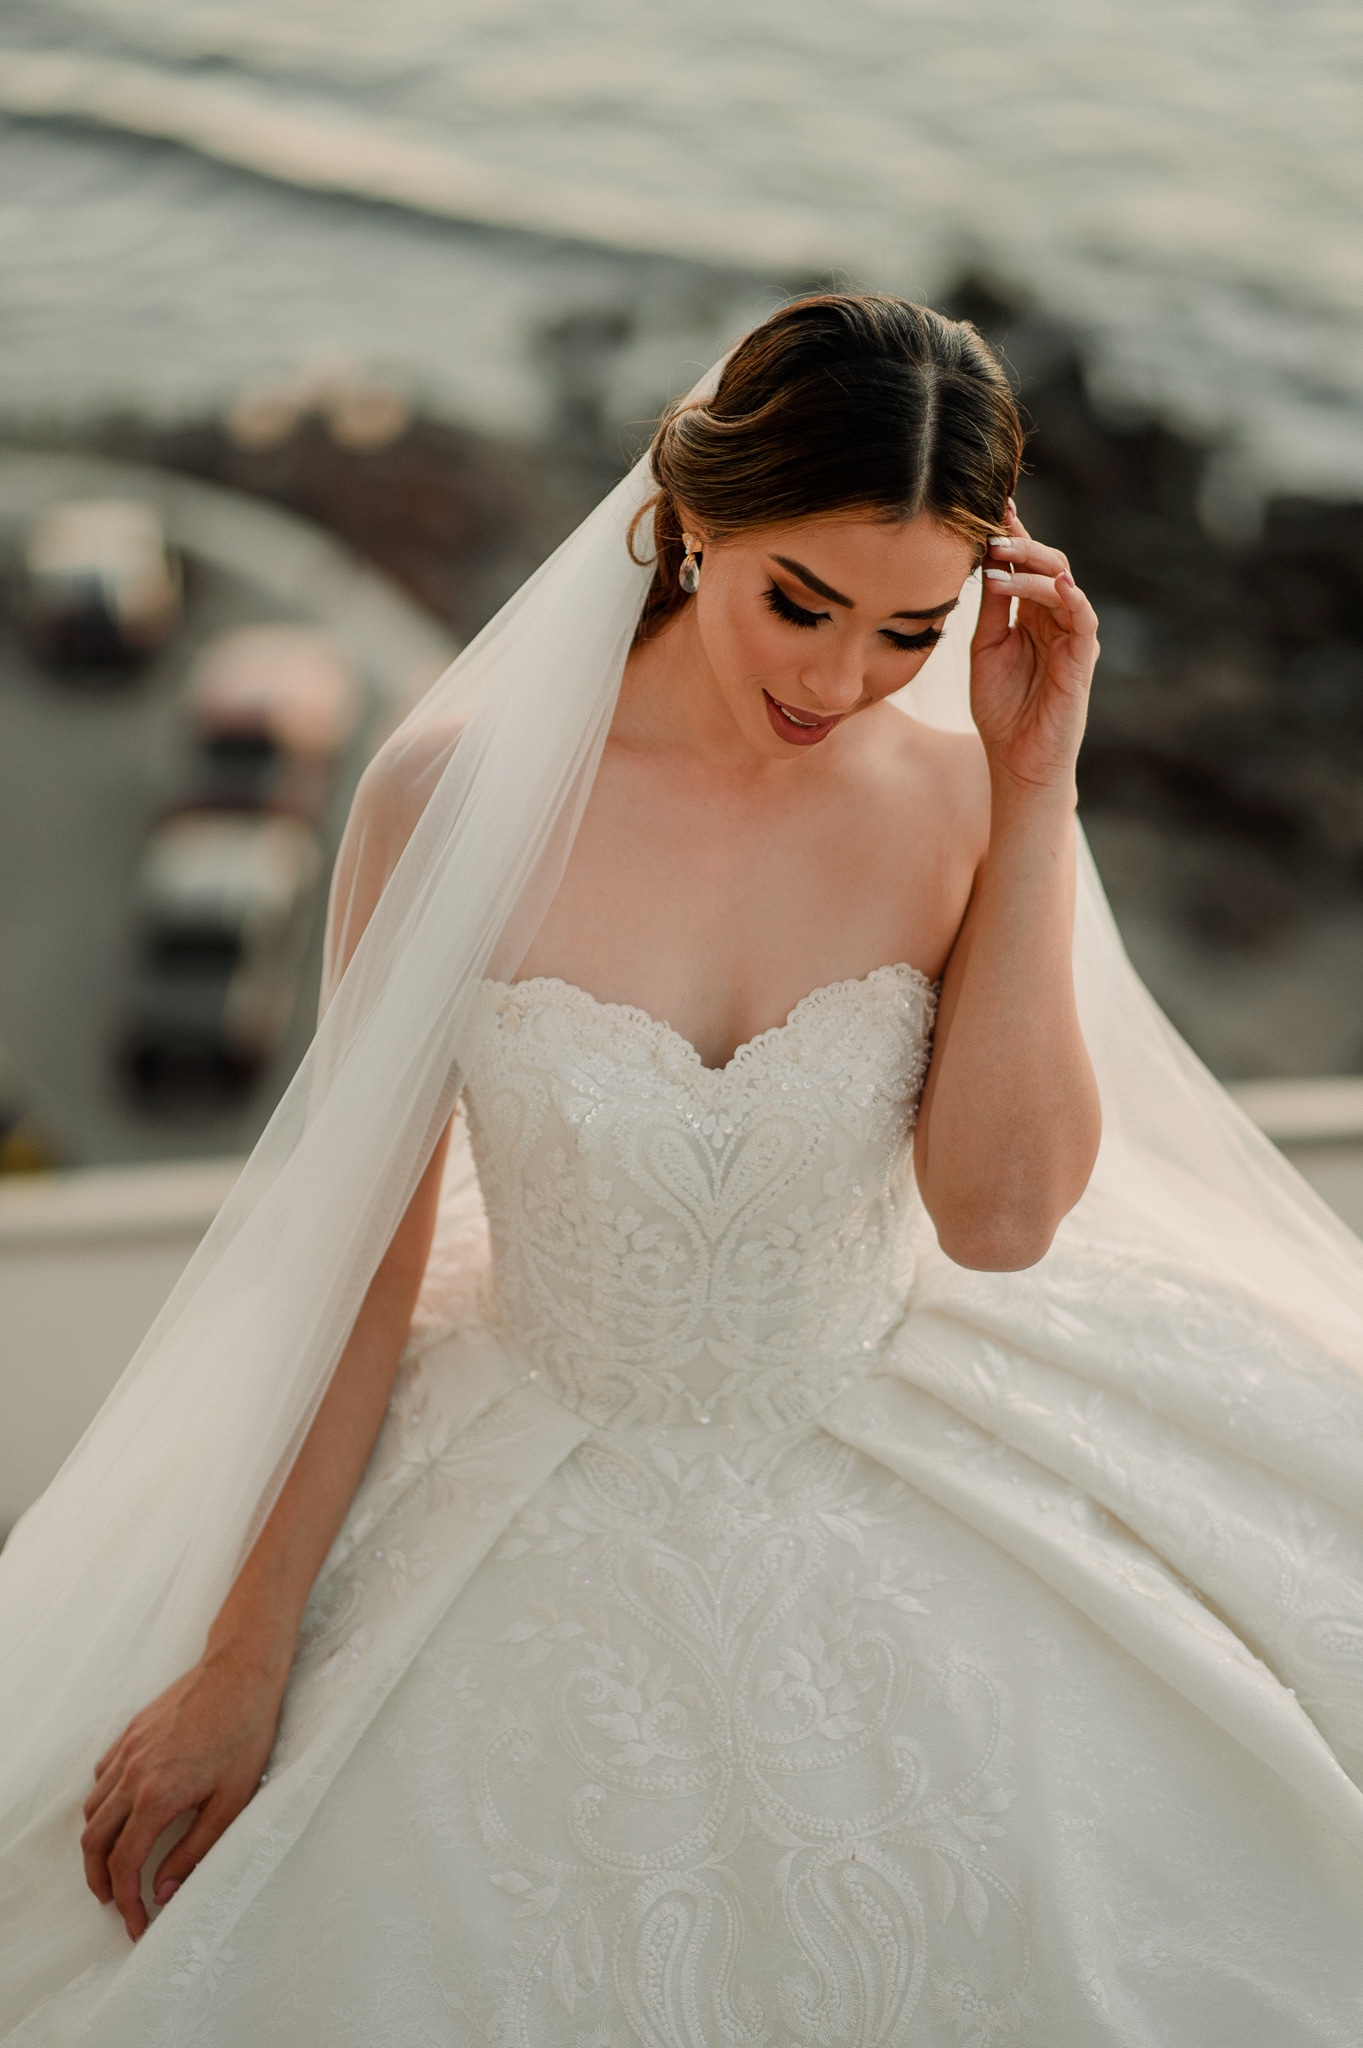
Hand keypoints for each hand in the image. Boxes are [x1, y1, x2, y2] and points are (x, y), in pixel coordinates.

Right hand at [81, 1650, 283, 1941]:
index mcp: (157, 1795)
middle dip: (100, 1880)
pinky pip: (101, 1776)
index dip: (128, 1902)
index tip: (138, 1924)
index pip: (125, 1864)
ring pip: (92, 1809)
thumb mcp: (232, 1801)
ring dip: (97, 1844)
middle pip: (94, 1841)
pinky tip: (122, 1813)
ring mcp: (128, 1750)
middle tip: (117, 1903)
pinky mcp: (131, 1731)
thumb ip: (195, 1850)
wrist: (242, 1670)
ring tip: (116, 1865)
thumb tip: (164, 1890)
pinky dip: (102, 1804)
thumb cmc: (247, 1732)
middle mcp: (132, 1773)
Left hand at [969, 501, 1098, 796]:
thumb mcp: (986, 649)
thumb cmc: (1001, 710)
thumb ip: (992, 608)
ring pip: (1063, 583)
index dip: (1014, 536)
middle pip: (1048, 565)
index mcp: (1031, 615)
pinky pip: (1084, 618)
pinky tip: (1055, 583)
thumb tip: (988, 563)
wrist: (1016, 760)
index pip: (1026, 566)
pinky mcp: (1082, 657)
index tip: (995, 507)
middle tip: (993, 534)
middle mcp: (1055, 619)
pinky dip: (1071, 597)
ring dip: (1033, 567)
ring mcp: (1072, 636)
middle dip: (1021, 545)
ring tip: (1002, 560)